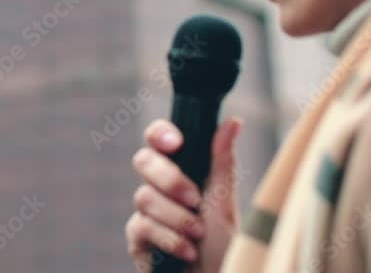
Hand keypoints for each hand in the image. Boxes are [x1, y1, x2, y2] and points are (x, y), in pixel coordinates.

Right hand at [125, 117, 243, 272]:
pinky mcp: (137, 239)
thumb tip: (233, 121)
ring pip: (144, 197)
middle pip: (143, 161)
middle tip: (195, 199)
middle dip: (170, 180)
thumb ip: (221, 162)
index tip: (175, 142)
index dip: (159, 134)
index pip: (158, 139)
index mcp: (181, 170)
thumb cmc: (225, 244)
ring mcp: (146, 212)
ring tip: (198, 234)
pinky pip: (141, 226)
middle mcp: (160, 187)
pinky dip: (169, 239)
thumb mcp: (225, 201)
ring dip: (177, 218)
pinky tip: (187, 251)